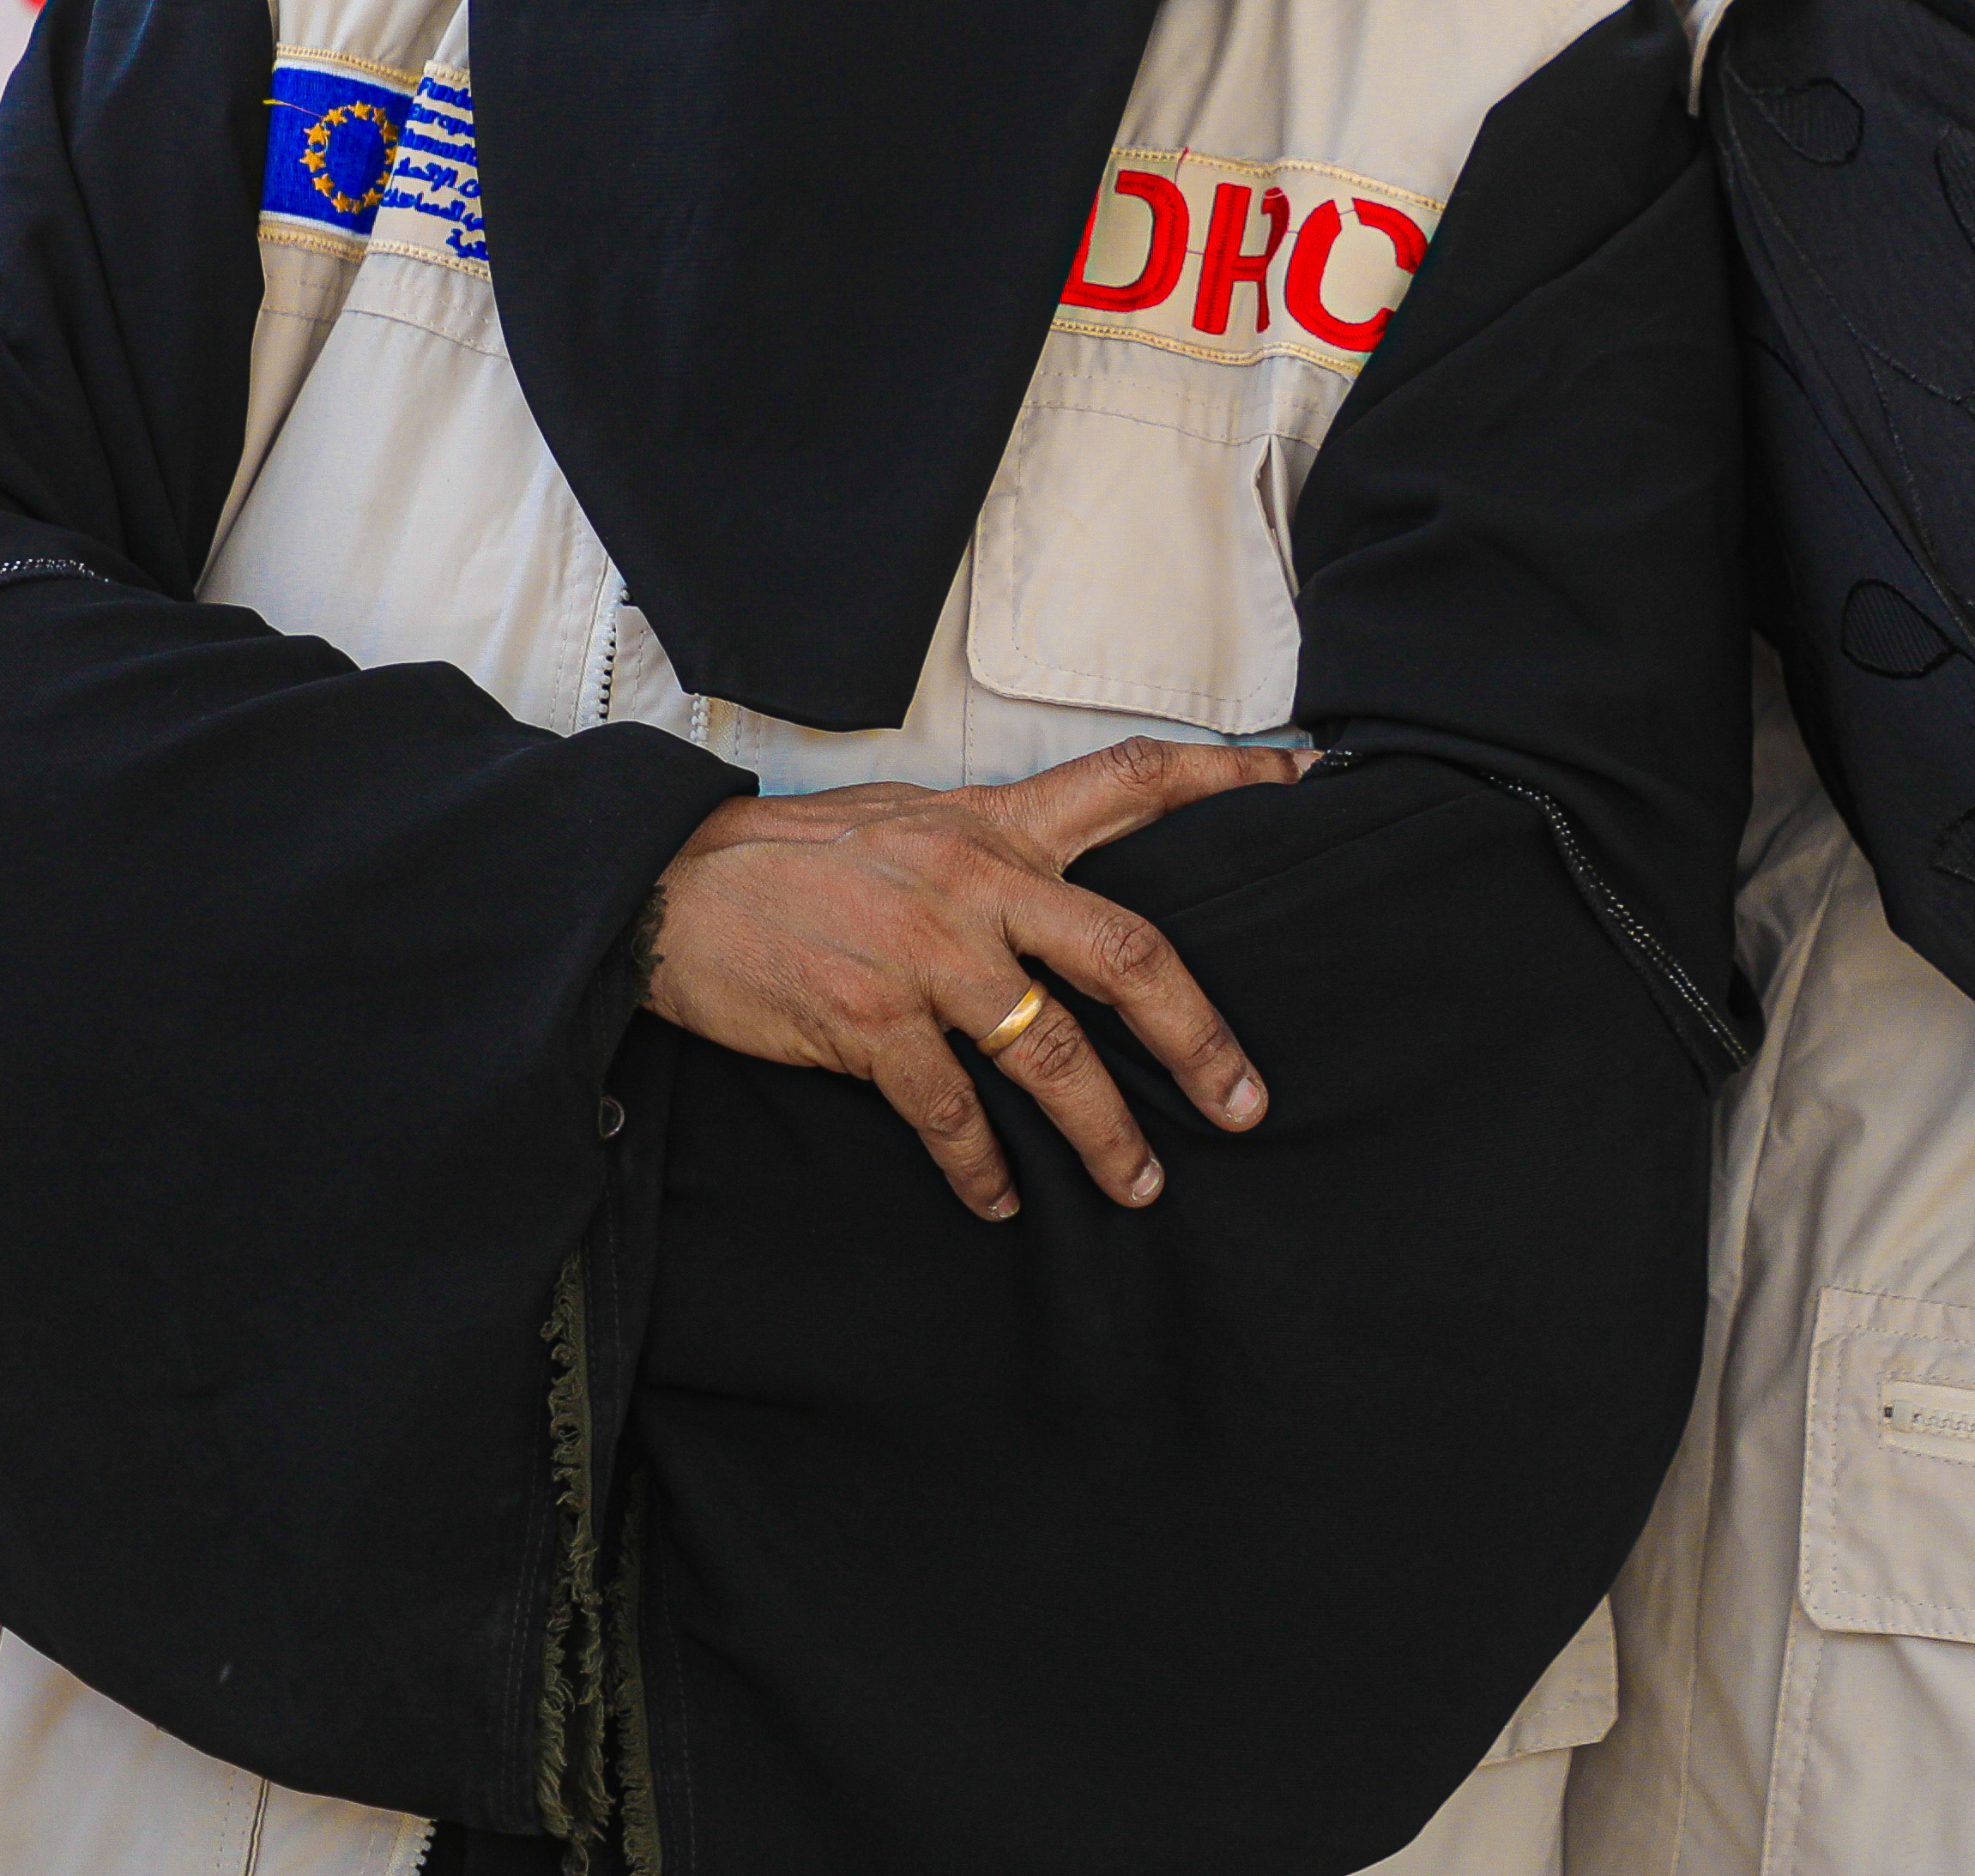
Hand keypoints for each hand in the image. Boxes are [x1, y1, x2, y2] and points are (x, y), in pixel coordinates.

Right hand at [641, 737, 1306, 1221]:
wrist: (673, 887)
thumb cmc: (800, 858)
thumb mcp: (911, 822)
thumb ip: (996, 852)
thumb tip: (1065, 902)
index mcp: (996, 823)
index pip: (1131, 779)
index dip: (1225, 776)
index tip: (1301, 779)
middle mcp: (976, 881)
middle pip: (1130, 954)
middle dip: (1200, 1038)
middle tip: (1247, 1104)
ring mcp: (925, 955)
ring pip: (1053, 1054)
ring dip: (1106, 1135)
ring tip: (1139, 1185)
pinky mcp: (869, 1023)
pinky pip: (953, 1113)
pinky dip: (984, 1169)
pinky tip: (1002, 1198)